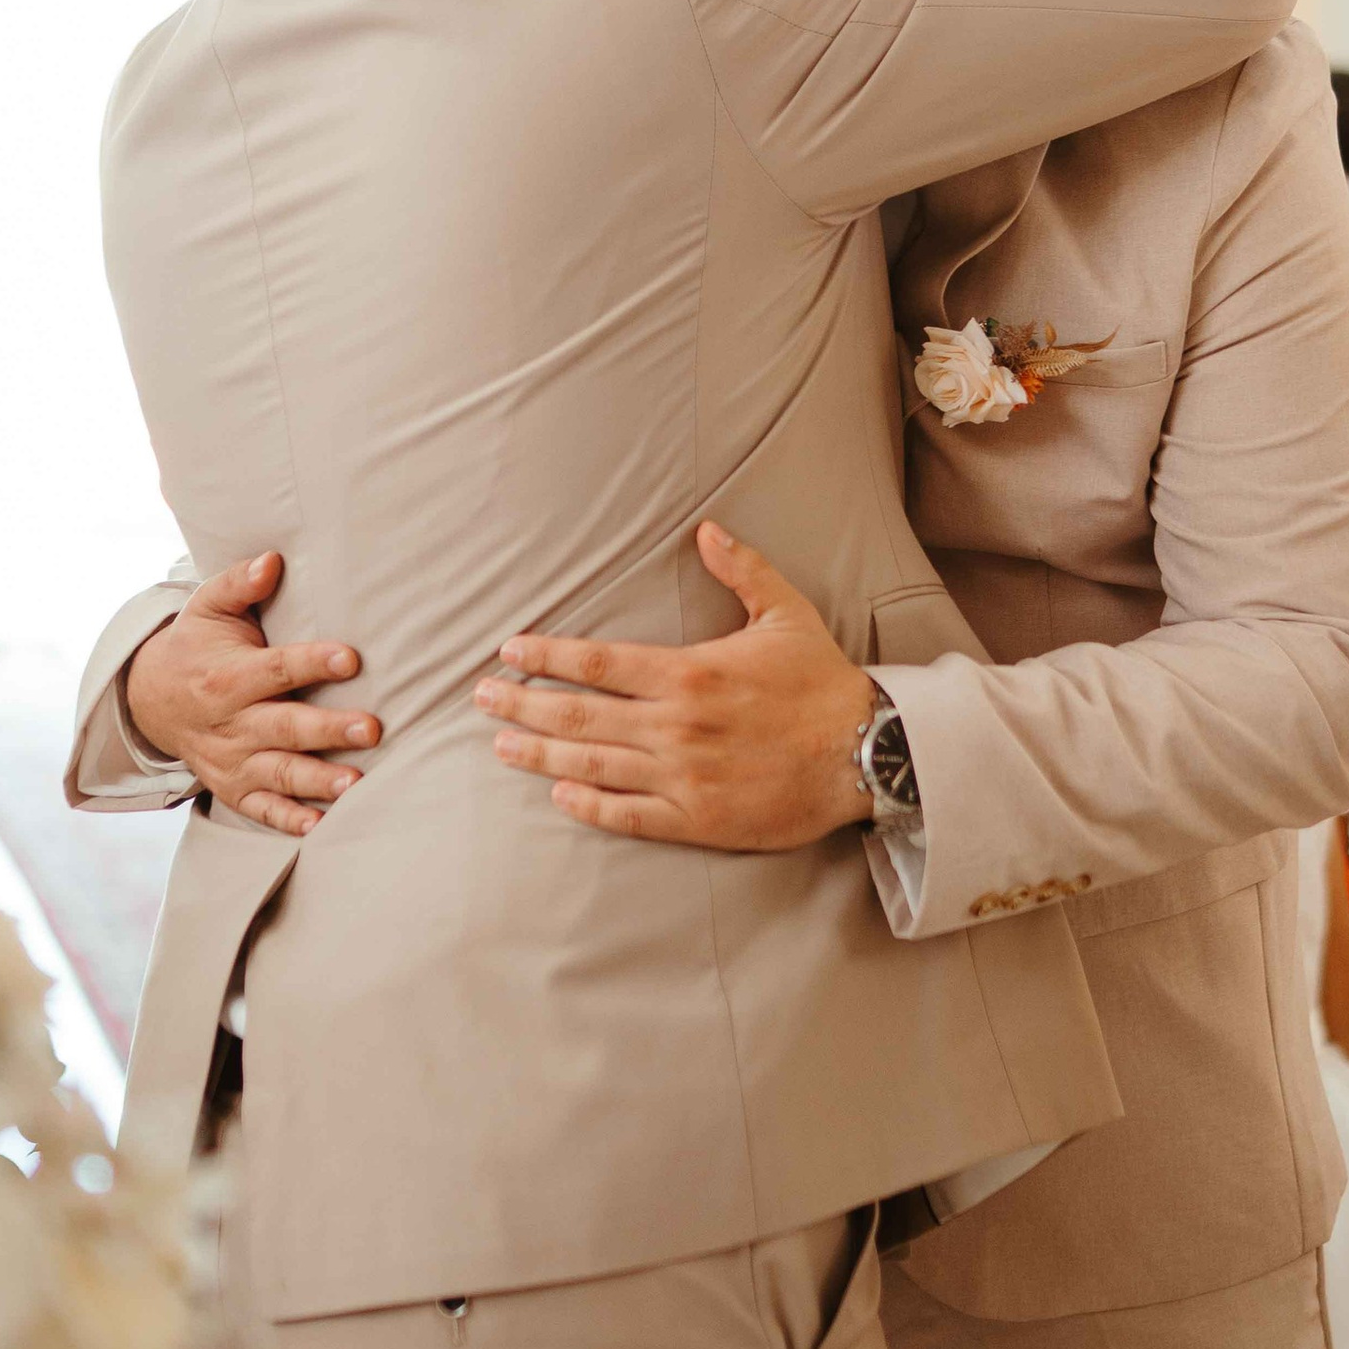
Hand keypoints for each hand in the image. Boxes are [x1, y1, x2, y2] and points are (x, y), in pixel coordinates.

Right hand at [124, 553, 380, 836]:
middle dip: (327, 730)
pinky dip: (287, 820)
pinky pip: (260, 809)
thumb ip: (239, 584)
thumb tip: (273, 560)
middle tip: (371, 728)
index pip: (276, 670)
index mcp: (227, 677)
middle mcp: (229, 723)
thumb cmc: (196, 645)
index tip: (351, 657)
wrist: (151, 699)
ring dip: (316, 781)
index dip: (312, 663)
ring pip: (277, 774)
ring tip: (355, 784)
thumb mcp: (208, 607)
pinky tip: (320, 825)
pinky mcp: (232, 788)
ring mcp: (231, 761)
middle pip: (283, 727)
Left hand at [476, 525, 875, 847]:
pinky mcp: (698, 819)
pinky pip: (630, 815)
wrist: (866, 753)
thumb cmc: (822, 681)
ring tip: (501, 745)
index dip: (546, 656)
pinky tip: (560, 796)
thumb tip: (706, 530)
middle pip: (579, 716)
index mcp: (688, 674)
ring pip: (593, 766)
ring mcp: (683, 776)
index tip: (510, 650)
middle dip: (523, 705)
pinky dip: (589, 806)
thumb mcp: (786, 612)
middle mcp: (676, 727)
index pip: (596, 663)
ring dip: (540, 756)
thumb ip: (741, 570)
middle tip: (481, 697)